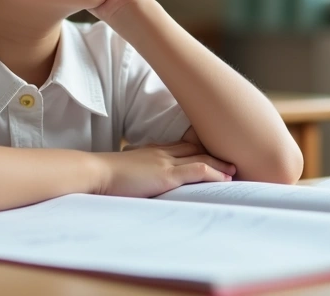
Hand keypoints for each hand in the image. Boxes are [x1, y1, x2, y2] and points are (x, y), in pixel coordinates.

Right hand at [90, 142, 234, 197]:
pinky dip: (214, 174)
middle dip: (214, 152)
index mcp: (152, 150)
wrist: (95, 173)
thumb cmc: (104, 176)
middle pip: (195, 148)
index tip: (213, 153)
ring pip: (201, 157)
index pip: (182, 145)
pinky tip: (224, 179)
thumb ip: (138, 174)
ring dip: (220, 164)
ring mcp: (166, 162)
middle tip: (231, 158)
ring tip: (234, 170)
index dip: (199, 149)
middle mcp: (162, 151)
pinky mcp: (166, 174)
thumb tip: (141, 184)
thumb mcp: (125, 171)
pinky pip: (197, 170)